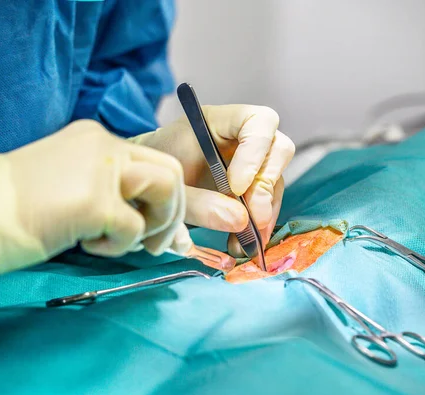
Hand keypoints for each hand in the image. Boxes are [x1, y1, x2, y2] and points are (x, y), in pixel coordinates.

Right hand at [0, 120, 188, 278]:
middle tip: (154, 241)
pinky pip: (135, 229)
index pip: (154, 161)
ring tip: (124, 241)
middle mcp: (103, 145)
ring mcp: (100, 170)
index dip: (166, 197)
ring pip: (166, 189)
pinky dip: (119, 246)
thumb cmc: (12, 209)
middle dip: (173, 211)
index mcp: (96, 139)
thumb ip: (109, 189)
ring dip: (157, 224)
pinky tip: (87, 245)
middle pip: (170, 170)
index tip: (157, 227)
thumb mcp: (68, 182)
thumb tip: (150, 220)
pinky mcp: (94, 201)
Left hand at [131, 105, 294, 253]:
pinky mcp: (251, 185)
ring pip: (275, 181)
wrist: (146, 182)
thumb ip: (199, 202)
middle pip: (278, 151)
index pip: (259, 122)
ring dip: (265, 213)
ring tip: (244, 242)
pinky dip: (258, 224)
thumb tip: (241, 221)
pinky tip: (241, 242)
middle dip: (266, 188)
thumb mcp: (170, 186)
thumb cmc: (153, 172)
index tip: (236, 187)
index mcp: (219, 120)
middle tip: (252, 220)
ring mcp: (250, 161)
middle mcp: (242, 137)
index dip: (255, 153)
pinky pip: (267, 202)